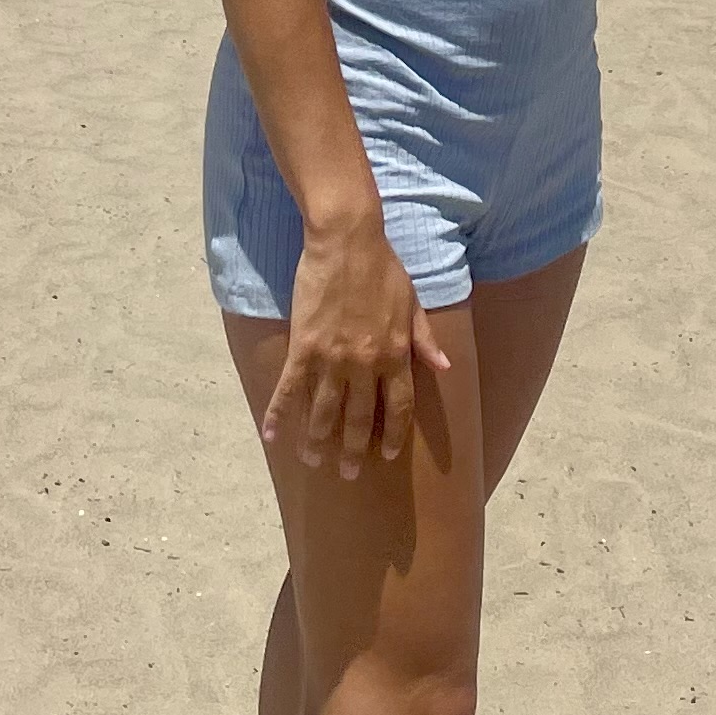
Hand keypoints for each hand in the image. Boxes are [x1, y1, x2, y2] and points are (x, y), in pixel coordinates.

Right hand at [266, 212, 452, 477]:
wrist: (348, 240)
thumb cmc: (384, 268)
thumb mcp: (413, 303)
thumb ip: (425, 340)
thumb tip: (444, 368)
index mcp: (394, 354)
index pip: (398, 407)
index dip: (392, 434)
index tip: (386, 454)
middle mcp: (365, 363)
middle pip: (358, 418)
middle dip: (353, 450)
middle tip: (347, 473)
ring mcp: (332, 358)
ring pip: (324, 412)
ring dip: (318, 441)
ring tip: (314, 460)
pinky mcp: (303, 347)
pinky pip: (289, 389)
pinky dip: (279, 414)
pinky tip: (272, 436)